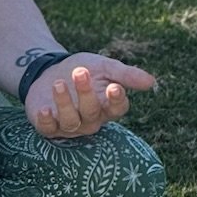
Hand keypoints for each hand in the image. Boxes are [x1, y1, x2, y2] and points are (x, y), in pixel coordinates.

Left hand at [25, 54, 154, 139]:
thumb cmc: (82, 71)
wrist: (49, 70)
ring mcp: (70, 126)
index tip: (114, 87)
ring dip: (64, 103)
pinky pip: (49, 129)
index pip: (117, 109)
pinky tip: (44, 109)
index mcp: (107, 106)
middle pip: (92, 112)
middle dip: (86, 93)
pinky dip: (47, 121)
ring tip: (58, 83)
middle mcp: (91, 120)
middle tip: (80, 72)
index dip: (116, 100)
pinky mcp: (48, 127)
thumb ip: (126, 74)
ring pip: (71, 121)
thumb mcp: (104, 67)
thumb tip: (152, 82)